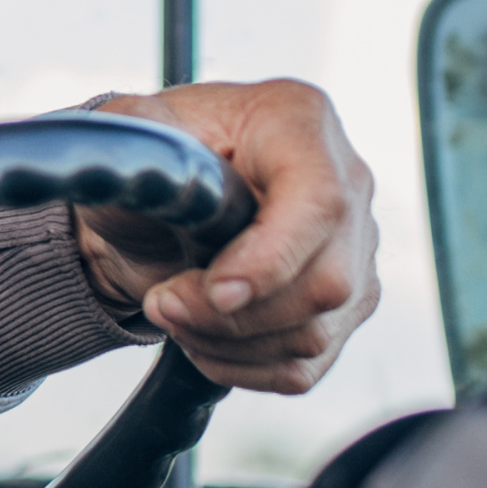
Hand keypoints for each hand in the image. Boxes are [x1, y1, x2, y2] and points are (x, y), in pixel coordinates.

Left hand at [74, 79, 378, 393]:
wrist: (150, 211)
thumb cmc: (147, 164)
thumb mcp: (132, 134)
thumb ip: (142, 140)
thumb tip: (157, 167)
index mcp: (298, 121)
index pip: (319, 201)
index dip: (271, 259)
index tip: (214, 291)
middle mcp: (346, 183)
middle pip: (327, 281)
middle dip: (232, 313)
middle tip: (162, 302)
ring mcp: (354, 249)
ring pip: (315, 332)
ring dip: (225, 341)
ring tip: (172, 310)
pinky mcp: (345, 305)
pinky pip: (305, 364)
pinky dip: (240, 365)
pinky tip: (200, 336)